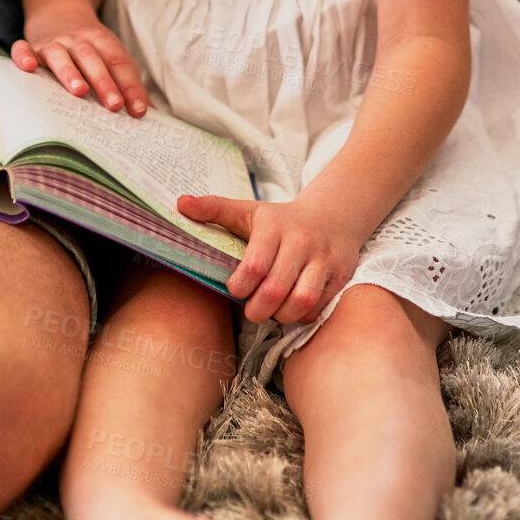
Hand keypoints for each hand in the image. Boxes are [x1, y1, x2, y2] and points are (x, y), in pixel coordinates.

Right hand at [11, 11, 149, 115]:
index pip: (120, 64)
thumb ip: (129, 84)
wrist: (58, 12)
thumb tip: (153, 115)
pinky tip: (28, 68)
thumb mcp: (112, 58)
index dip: (131, 87)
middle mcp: (78, 41)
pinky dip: (24, 56)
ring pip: (61, 56)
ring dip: (70, 72)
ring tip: (79, 91)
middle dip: (105, 82)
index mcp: (103, 43)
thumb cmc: (91, 47)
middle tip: (114, 106)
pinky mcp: (31, 47)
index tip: (140, 111)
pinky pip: (23, 49)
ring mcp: (53, 43)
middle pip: (93, 60)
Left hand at [176, 193, 362, 325]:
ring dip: (282, 315)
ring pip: (301, 300)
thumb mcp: (247, 210)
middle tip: (251, 312)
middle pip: (276, 288)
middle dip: (258, 309)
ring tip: (272, 312)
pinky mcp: (340, 274)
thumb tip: (180, 203)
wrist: (332, 216)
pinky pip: (319, 306)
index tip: (234, 289)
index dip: (241, 285)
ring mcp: (323, 259)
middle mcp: (301, 241)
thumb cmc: (280, 220)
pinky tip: (292, 309)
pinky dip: (303, 315)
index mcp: (273, 226)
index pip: (255, 263)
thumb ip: (214, 208)